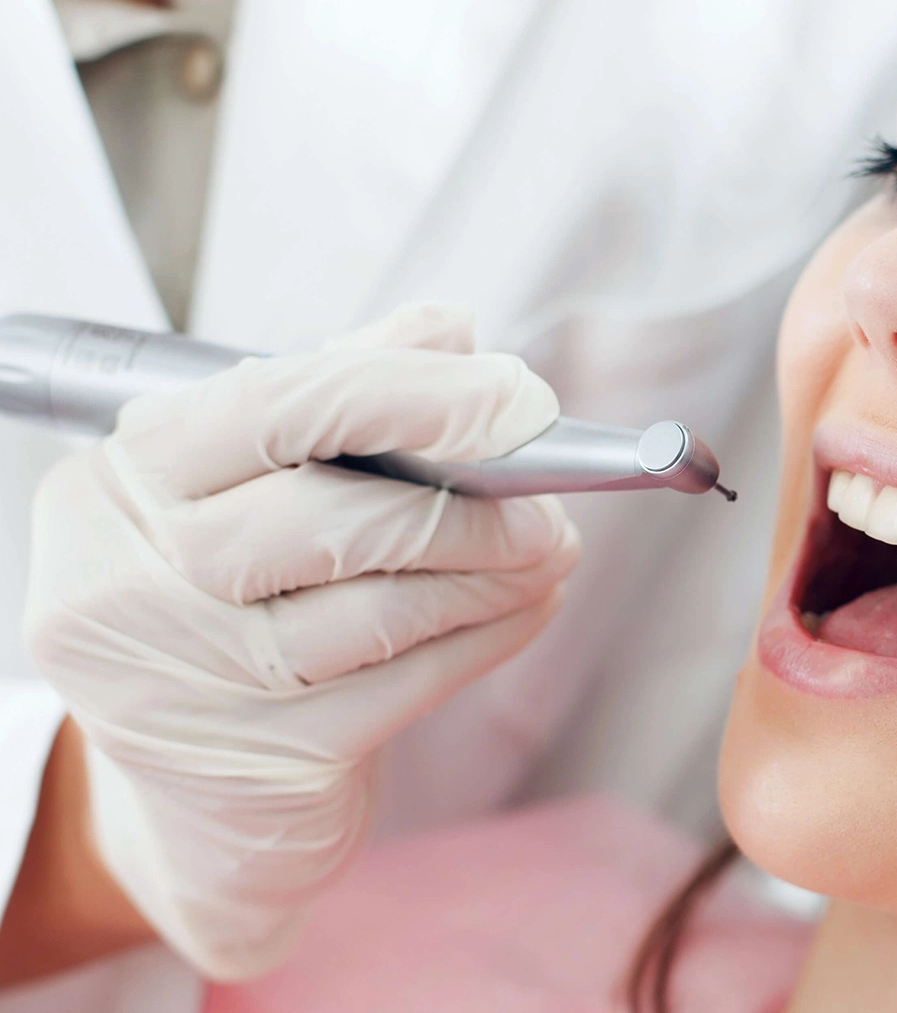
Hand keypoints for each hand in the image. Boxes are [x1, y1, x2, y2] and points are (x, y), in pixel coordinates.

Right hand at [24, 305, 580, 977]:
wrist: (190, 793)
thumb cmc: (226, 602)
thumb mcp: (246, 484)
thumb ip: (339, 393)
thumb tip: (451, 331)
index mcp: (119, 482)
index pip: (277, 406)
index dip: (415, 394)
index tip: (519, 398)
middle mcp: (128, 583)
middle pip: (336, 518)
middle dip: (472, 503)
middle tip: (548, 499)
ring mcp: (190, 684)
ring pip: (385, 608)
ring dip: (496, 572)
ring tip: (550, 547)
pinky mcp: (267, 762)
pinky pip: (412, 682)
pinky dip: (490, 634)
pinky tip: (526, 605)